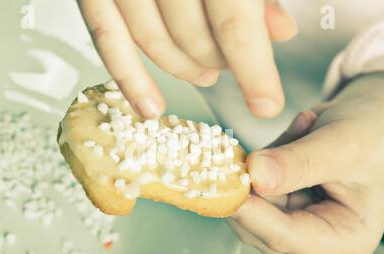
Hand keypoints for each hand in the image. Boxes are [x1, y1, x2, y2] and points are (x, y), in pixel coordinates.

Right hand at [78, 0, 296, 117]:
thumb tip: (277, 31)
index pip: (235, 20)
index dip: (254, 70)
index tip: (266, 103)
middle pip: (194, 34)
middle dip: (221, 61)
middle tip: (234, 65)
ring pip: (152, 39)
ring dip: (182, 68)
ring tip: (205, 75)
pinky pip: (105, 34)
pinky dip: (128, 74)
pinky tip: (148, 103)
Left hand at [228, 72, 383, 253]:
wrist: (380, 120)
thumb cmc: (377, 135)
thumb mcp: (344, 145)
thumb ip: (299, 163)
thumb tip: (256, 176)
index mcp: (345, 241)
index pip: (285, 238)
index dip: (250, 213)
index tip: (225, 186)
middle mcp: (317, 241)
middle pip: (259, 227)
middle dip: (249, 186)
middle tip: (248, 146)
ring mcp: (296, 224)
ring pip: (251, 204)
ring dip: (263, 164)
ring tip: (300, 132)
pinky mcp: (281, 205)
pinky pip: (254, 186)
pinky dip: (265, 159)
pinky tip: (296, 136)